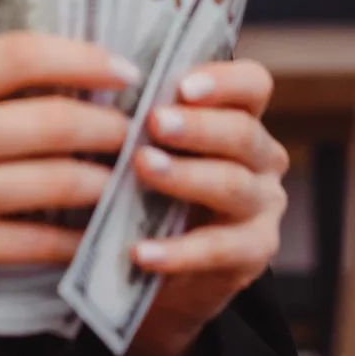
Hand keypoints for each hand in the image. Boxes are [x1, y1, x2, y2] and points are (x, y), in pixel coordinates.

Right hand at [0, 35, 136, 349]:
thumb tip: (66, 74)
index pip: (18, 54)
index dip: (83, 57)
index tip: (124, 70)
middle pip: (51, 120)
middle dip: (111, 128)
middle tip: (139, 133)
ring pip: (56, 182)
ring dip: (106, 183)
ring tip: (128, 179)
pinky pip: (40, 241)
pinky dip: (78, 238)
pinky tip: (98, 234)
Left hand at [121, 59, 289, 355]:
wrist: (160, 274)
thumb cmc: (149, 194)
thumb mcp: (150, 150)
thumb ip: (139, 122)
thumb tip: (91, 87)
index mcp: (241, 119)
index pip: (252, 85)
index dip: (224, 81)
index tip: (183, 84)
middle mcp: (262, 159)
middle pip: (243, 133)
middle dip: (198, 126)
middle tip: (154, 121)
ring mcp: (263, 207)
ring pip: (233, 184)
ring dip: (186, 176)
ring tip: (143, 168)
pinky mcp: (254, 254)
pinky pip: (220, 249)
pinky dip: (178, 252)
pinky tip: (141, 251)